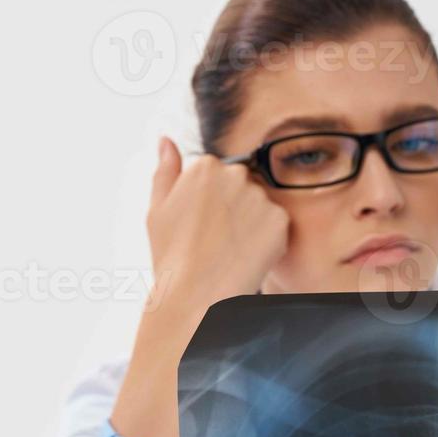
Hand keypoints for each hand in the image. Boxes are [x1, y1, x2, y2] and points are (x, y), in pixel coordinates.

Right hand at [109, 138, 289, 436]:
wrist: (196, 295)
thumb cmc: (172, 257)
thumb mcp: (157, 210)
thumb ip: (165, 170)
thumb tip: (165, 140)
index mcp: (204, 166)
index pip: (218, 175)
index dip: (212, 204)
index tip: (204, 226)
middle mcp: (234, 174)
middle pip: (243, 185)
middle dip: (235, 209)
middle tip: (219, 241)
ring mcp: (259, 196)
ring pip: (261, 206)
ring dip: (252, 224)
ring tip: (231, 251)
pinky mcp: (279, 220)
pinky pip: (277, 226)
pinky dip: (267, 241)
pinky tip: (247, 257)